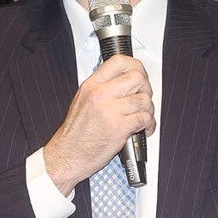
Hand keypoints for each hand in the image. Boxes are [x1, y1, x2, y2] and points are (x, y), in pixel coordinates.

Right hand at [42, 55, 154, 195]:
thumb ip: (101, 88)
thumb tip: (122, 80)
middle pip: (136, 77)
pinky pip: (144, 118)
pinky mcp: (119, 127)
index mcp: (91, 85)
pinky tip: (145, 128)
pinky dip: (149, 124)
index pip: (119, 62)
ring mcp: (110, 110)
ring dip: (148, 108)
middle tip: (143, 96)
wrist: (67, 155)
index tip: (139, 72)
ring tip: (143, 115)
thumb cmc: (75, 133)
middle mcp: (100, 94)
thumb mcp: (82, 100)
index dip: (135, 65)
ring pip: (143, 99)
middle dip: (146, 87)